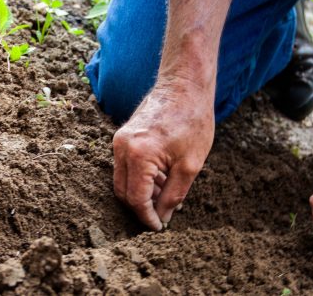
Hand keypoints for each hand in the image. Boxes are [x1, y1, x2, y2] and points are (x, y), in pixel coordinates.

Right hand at [112, 80, 214, 229]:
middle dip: (141, 208)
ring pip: (123, 180)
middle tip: (162, 215)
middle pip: (123, 192)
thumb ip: (173, 195)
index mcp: (138, 155)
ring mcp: (119, 141)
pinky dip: (140, 178)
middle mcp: (122, 148)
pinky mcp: (122, 136)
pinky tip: (162, 179)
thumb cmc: (192, 120)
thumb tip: (163, 217)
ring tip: (167, 195)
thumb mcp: (190, 165)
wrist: (184, 85)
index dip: (147, 217)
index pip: (136, 199)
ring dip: (142, 193)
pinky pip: (125, 166)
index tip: (159, 227)